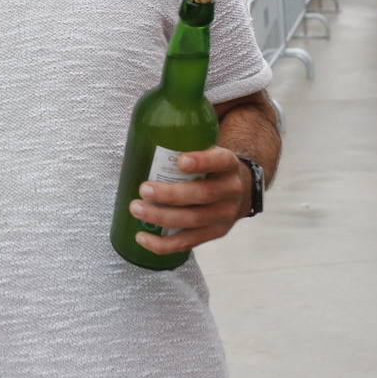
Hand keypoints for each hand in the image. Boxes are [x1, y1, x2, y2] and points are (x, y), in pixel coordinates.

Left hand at [127, 146, 249, 255]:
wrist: (239, 190)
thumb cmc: (209, 167)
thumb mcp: (207, 150)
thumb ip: (184, 143)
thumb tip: (142, 132)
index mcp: (228, 165)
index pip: (220, 161)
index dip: (202, 162)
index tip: (180, 160)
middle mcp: (231, 191)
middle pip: (202, 195)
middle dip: (170, 194)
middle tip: (143, 189)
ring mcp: (224, 216)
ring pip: (193, 220)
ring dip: (162, 217)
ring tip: (137, 209)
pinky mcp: (215, 233)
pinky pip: (188, 242)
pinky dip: (164, 244)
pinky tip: (142, 238)